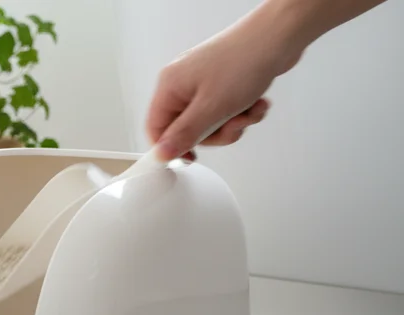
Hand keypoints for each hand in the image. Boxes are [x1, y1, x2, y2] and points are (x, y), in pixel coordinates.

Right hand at [145, 16, 298, 160]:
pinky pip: (225, 110)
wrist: (279, 36)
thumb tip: (162, 153)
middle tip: (232, 125)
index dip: (171, 147)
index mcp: (170, 86)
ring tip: (248, 110)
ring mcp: (204, 82)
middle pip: (187, 128)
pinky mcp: (223, 82)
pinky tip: (256, 102)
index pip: (156, 128)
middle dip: (215, 134)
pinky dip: (243, 111)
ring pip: (210, 122)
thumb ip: (184, 135)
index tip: (189, 157)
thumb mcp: (211, 109)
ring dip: (233, 123)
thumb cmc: (244, 61)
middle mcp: (183, 82)